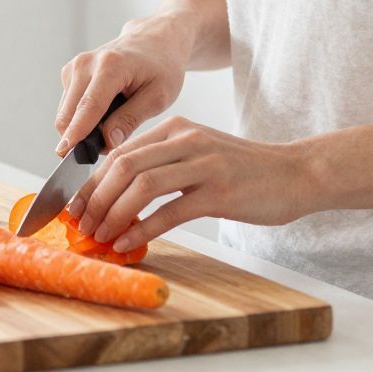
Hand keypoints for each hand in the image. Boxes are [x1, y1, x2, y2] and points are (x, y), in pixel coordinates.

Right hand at [55, 15, 191, 156]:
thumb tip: (107, 142)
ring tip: (113, 125)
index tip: (66, 153)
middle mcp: (85, 63)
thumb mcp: (158, 96)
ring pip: (66, 113)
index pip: (89, 106)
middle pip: (69, 112)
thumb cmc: (161, 68)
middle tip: (110, 147)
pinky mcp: (70, 73)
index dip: (77, 132)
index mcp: (111, 66)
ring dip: (82, 129)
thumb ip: (131, 119)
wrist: (154, 42)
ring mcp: (74, 67)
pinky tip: (105, 112)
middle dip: (81, 138)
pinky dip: (81, 118)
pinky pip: (68, 107)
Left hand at [67, 116, 315, 252]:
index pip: (119, 152)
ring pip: (142, 185)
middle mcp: (186, 140)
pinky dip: (143, 228)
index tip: (75, 206)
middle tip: (82, 225)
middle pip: (123, 166)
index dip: (91, 181)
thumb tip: (118, 194)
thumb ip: (163, 163)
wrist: (297, 173)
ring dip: (114, 214)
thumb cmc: (244, 171)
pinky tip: (129, 242)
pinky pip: (171, 211)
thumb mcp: (199, 154)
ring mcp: (204, 164)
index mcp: (175, 129)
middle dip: (95, 198)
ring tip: (101, 236)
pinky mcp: (220, 191)